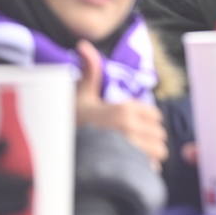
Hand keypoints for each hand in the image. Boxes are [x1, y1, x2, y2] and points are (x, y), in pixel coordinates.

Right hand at [75, 41, 167, 164]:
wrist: (54, 149)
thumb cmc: (70, 121)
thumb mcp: (81, 94)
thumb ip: (90, 70)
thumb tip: (83, 44)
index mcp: (125, 108)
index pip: (156, 115)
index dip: (146, 120)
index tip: (131, 125)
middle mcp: (130, 126)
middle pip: (160, 134)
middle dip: (150, 138)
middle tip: (132, 141)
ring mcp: (128, 147)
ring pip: (159, 151)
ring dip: (150, 154)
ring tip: (133, 155)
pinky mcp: (125, 167)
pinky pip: (149, 169)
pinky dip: (144, 170)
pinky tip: (130, 168)